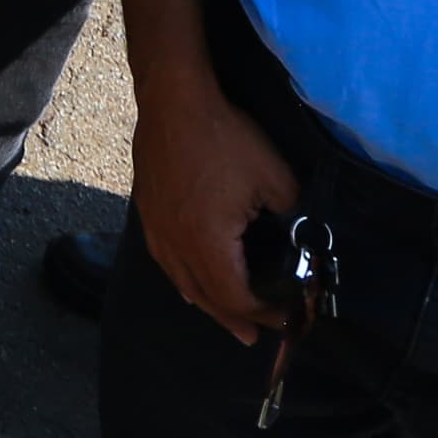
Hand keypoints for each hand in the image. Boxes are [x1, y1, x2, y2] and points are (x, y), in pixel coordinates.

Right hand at [130, 81, 301, 338]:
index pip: (237, 297)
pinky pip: (164, 259)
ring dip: (205, 304)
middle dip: (233, 319)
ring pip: (180, 280)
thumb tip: (289, 229)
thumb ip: (289, 215)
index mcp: (208, 243)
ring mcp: (157, 227)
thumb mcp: (277, 179)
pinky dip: (181, 278)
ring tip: (221, 317)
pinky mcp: (147, 210)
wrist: (174, 100)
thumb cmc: (225, 139)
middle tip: (254, 337)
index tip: (287, 315)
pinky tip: (185, 279)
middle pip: (206, 297)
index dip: (264, 312)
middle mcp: (176, 244)